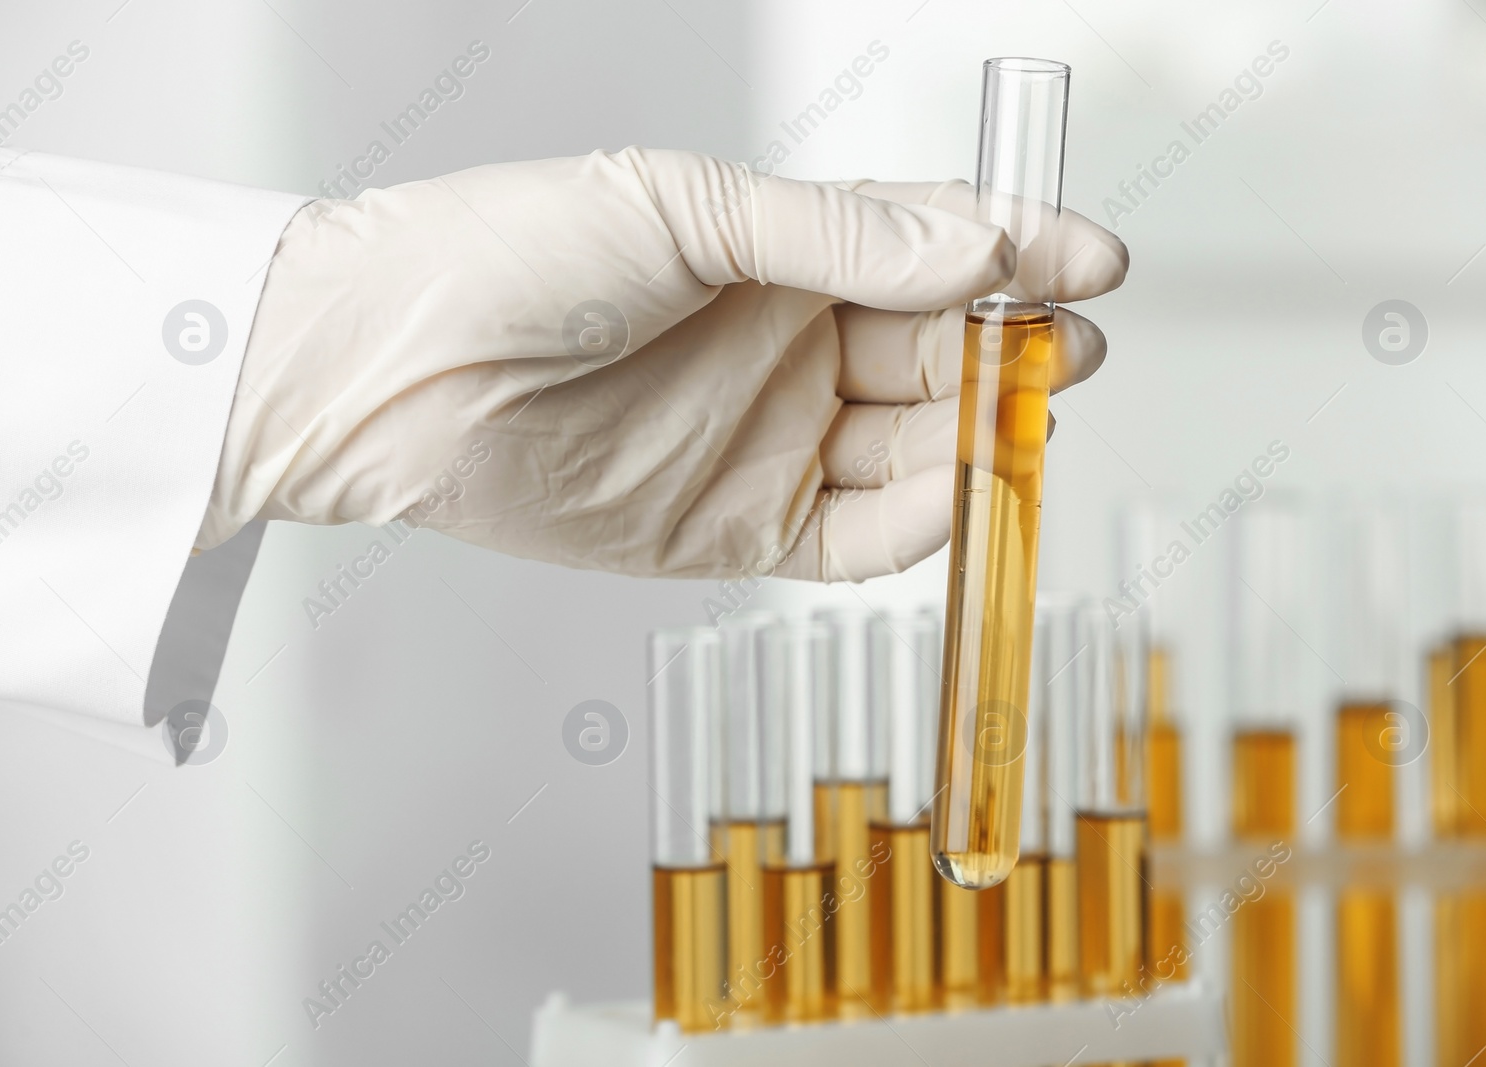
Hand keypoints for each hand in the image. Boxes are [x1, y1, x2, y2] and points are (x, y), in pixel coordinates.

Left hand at [200, 148, 1126, 579]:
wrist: (392, 374)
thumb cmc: (513, 256)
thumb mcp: (686, 212)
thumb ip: (835, 237)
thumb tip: (973, 253)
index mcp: (782, 251)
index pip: (931, 248)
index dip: (1017, 254)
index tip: (1094, 259)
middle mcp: (790, 344)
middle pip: (943, 352)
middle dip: (1017, 351)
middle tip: (1074, 347)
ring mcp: (773, 439)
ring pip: (918, 447)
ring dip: (982, 436)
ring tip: (1031, 417)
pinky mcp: (742, 530)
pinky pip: (862, 538)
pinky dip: (921, 524)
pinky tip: (955, 490)